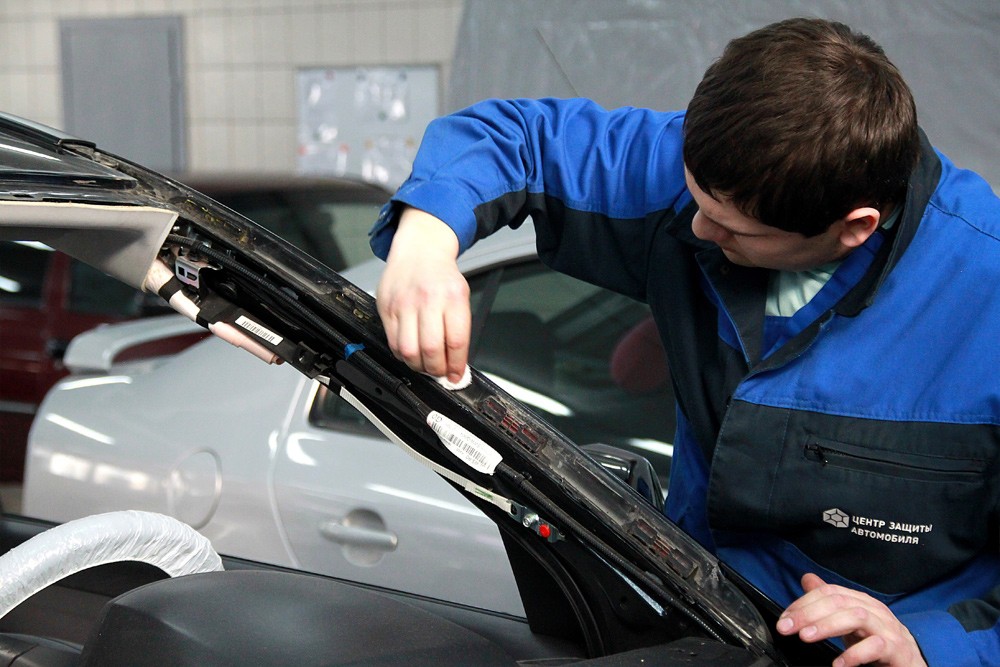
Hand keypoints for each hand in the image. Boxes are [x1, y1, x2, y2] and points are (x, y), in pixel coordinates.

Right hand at [376, 207, 470, 381]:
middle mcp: (428, 300)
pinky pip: (392, 342)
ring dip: (418, 366)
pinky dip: (402, 355)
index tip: (456, 375)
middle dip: (437, 369)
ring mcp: (404, 304)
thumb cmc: (442, 276)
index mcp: (453, 297)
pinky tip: (411, 353)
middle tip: (440, 372)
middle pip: (431, 349)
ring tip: (425, 365)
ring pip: (408, 350)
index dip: (456, 365)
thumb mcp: (460, 296)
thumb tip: (456, 363)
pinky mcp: (386, 307)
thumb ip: (459, 328)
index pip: (456, 341)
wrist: (419, 250)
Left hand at [777, 573, 925, 666]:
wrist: (910, 664)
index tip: (784, 619)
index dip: (803, 603)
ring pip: (857, 617)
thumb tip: (807, 579)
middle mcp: (875, 611)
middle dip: (809, 613)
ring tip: (806, 637)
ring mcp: (888, 629)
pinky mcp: (897, 650)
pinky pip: (876, 646)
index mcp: (861, 601)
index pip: (829, 592)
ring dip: (828, 626)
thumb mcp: (848, 620)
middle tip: (787, 628)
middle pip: (839, 602)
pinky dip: (855, 654)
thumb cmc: (877, 642)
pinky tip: (838, 663)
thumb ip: (828, 601)